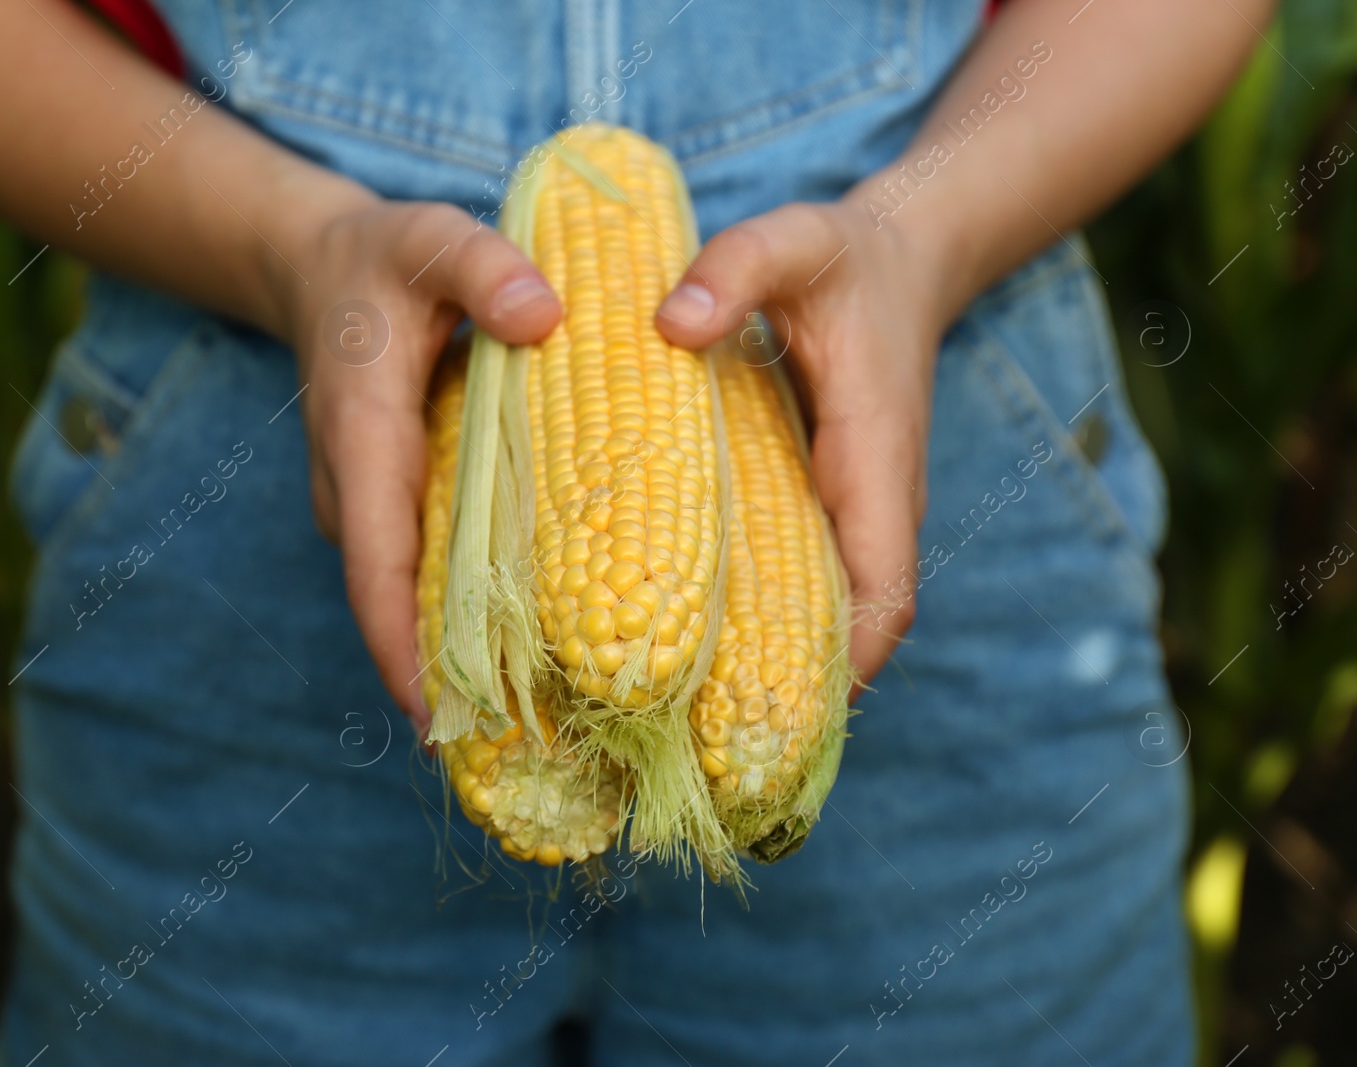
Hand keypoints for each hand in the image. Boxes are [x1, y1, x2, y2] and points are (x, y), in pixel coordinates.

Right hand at [270, 199, 561, 732]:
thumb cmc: (384, 259)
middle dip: (446, 682)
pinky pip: (423, 575)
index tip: (442, 720)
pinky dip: (462, 617)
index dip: (404, 648)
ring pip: (408, 600)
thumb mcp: (432, 239)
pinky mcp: (390, 507)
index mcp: (364, 441)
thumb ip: (482, 268)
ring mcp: (367, 506)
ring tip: (537, 726)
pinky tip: (523, 654)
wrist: (322, 270)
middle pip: (394, 607)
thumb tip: (544, 317)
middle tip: (527, 750)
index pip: (377, 565)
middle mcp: (356, 492)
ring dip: (458, 660)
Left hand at [655, 198, 953, 692]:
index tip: (778, 716)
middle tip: (700, 747)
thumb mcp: (796, 240)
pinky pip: (799, 582)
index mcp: (874, 460)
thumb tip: (673, 324)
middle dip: (791, 692)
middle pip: (851, 628)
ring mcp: (848, 511)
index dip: (844, 660)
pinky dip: (760, 622)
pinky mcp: (822, 506)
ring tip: (680, 722)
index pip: (883, 587)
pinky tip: (687, 649)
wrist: (899, 258)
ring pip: (824, 614)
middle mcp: (870, 503)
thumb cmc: (844, 258)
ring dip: (771, 667)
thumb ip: (741, 268)